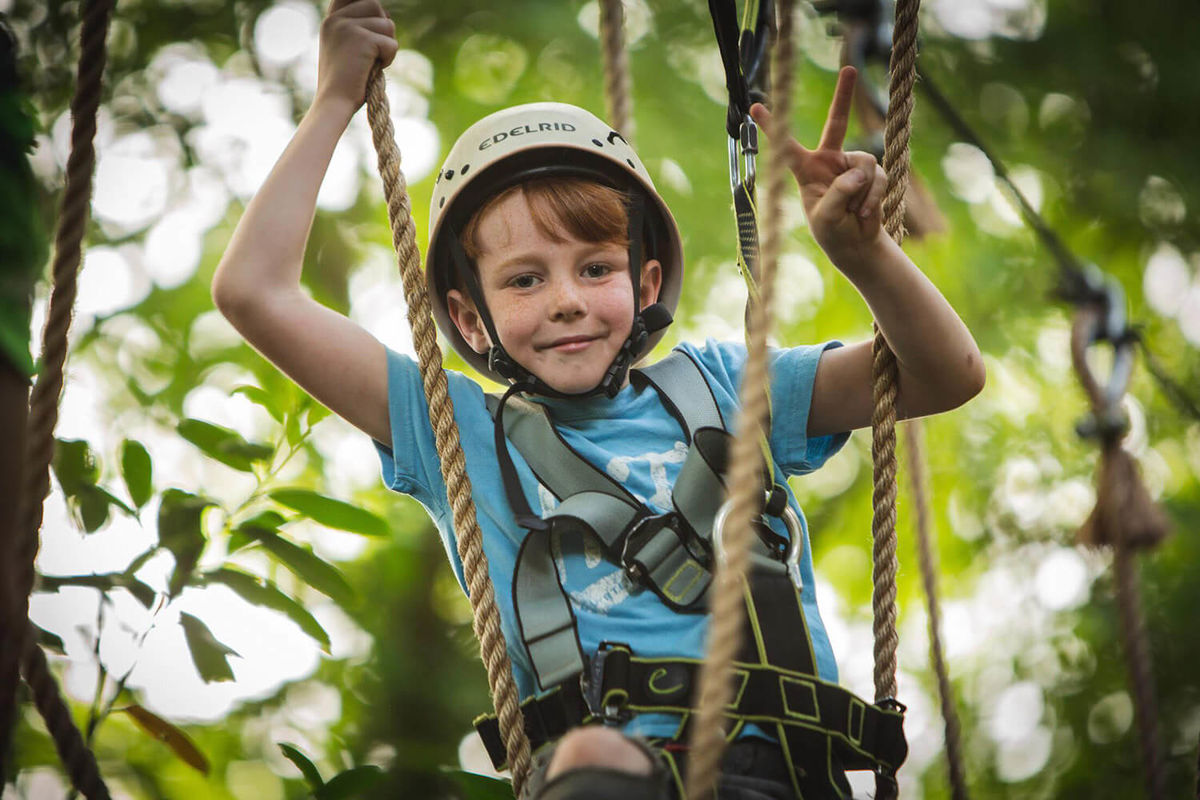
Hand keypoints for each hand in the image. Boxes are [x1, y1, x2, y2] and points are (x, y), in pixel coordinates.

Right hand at [315, 0, 398, 111]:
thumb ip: (358, 29)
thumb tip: (385, 16)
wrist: (334, 103)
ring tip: (372, 63)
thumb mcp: (345, 49)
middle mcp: (336, 19)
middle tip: (376, 51)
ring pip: (387, 24)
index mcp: (331, 20)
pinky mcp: (362, 39)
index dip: (369, 6)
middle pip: (375, 5)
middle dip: (382, 29)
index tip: (376, 17)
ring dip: (387, 46)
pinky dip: (389, 59)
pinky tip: (374, 70)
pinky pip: (391, 43)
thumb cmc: (344, 83)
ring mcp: (348, 27)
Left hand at [750, 66, 886, 266]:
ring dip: (862, 191)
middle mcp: (828, 161)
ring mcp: (852, 165)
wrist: (856, 245)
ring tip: (855, 211)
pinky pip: (878, 177)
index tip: (755, 106)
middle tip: (850, 68)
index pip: (785, 145)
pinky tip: (865, 213)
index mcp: (805, 170)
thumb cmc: (831, 232)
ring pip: (865, 162)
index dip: (772, 126)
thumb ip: (838, 193)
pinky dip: (873, 197)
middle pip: (836, 122)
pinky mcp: (873, 174)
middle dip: (843, 96)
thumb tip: (859, 173)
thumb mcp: (825, 217)